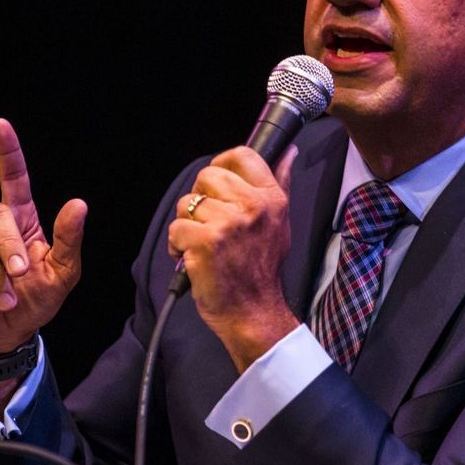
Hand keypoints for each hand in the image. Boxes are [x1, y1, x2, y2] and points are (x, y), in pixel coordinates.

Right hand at [0, 118, 86, 355]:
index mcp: (20, 217)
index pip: (12, 175)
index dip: (6, 149)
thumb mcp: (62, 273)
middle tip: (21, 277)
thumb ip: (69, 239)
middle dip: (10, 249)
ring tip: (3, 297)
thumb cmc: (36, 299)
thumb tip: (78, 203)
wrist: (6, 333)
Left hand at [167, 145, 300, 370]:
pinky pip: (176, 228)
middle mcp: (253, 207)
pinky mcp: (205, 242)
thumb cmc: (262, 269)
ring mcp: (228, 224)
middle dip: (200, 198)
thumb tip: (288, 152)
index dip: (221, 165)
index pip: (241, 155)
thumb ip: (281, 182)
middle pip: (207, 176)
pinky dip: (177, 245)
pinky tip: (192, 257)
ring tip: (203, 244)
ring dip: (188, 225)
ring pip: (187, 203)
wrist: (254, 313)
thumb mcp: (280, 222)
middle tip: (209, 223)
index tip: (217, 185)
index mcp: (271, 198)